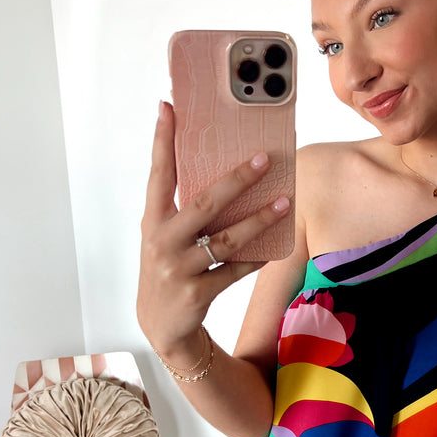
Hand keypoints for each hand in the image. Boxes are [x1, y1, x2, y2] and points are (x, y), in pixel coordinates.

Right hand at [137, 101, 289, 362]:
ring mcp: (178, 269)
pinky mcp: (196, 293)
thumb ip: (184, 209)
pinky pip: (234, 270)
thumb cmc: (170, 270)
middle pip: (203, 204)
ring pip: (226, 239)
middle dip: (236, 180)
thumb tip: (225, 173)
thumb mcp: (167, 237)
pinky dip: (256, 257)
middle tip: (264, 159)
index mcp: (153, 221)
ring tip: (284, 203)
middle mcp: (162, 242)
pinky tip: (275, 246)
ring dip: (258, 220)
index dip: (161, 142)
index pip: (158, 175)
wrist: (162, 327)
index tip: (167, 109)